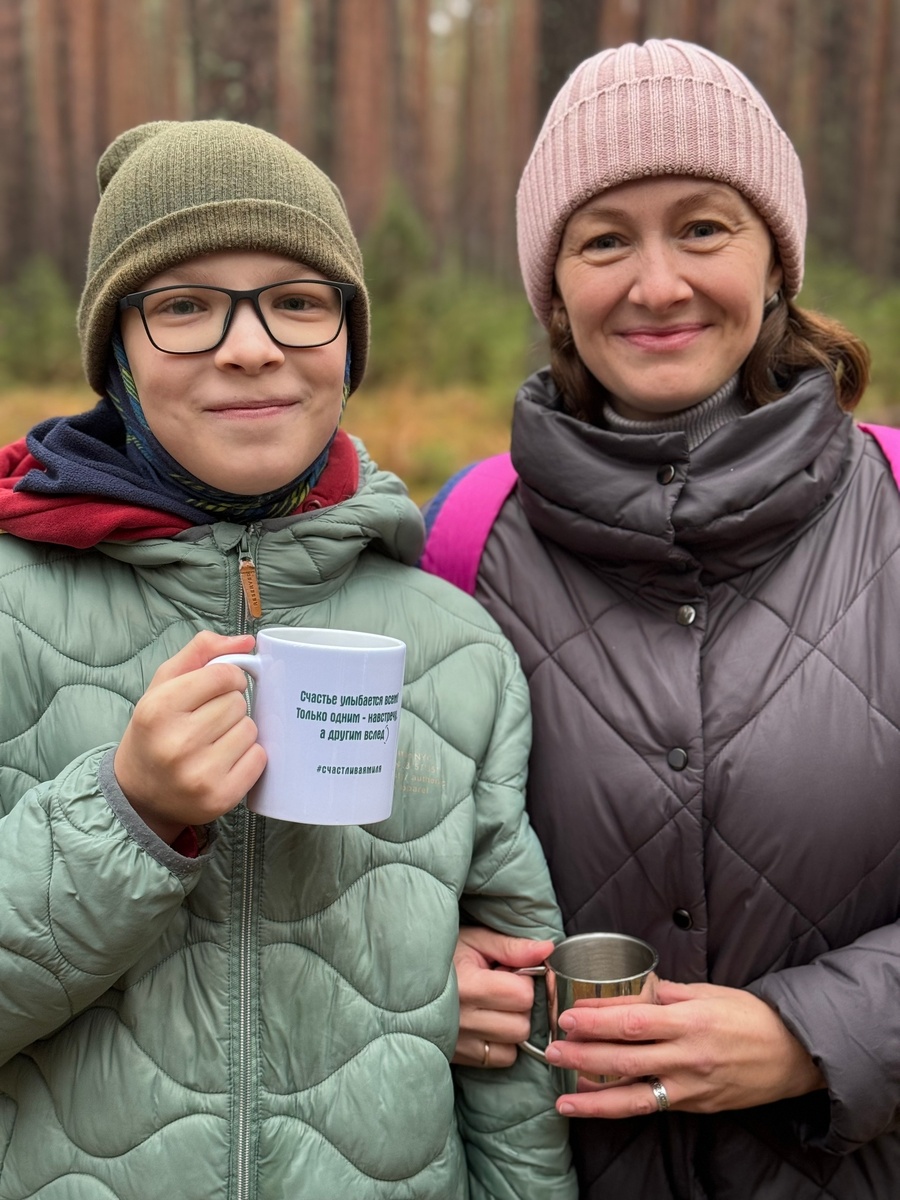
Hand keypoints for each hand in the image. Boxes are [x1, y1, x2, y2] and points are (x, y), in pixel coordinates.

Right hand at [114, 631, 265, 843]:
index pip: (223, 675)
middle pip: (238, 703)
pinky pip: (259, 759)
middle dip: (230, 707)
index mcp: (158, 709)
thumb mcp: (163, 686)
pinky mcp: (219, 798)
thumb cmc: (155, 732)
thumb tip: (246, 640)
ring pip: (250, 730)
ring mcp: (199, 774)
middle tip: (210, 721)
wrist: (139, 795)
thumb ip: (201, 653)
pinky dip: (249, 757)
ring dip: (240, 731)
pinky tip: (226, 762)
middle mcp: (177, 742)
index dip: (229, 677)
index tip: (221, 687)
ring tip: (215, 742)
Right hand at [452, 926, 555, 1067]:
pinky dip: (501, 1045)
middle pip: (521, 1026)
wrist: (404, 978)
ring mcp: (458, 1043)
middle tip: (504, 989)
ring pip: (513, 1048)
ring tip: (495, 1006)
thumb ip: (512, 947)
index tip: (511, 971)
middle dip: (521, 1006)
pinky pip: (498, 1060)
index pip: (522, 995)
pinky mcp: (457, 1057)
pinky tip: (488, 1024)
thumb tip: (547, 950)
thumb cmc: (443, 954)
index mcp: (467, 985)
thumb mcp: (475, 940)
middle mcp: (462, 1020)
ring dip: (512, 1027)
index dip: (525, 980)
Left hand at [546, 979, 825, 1117]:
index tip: (569, 1015)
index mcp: (689, 1021)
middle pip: (625, 1059)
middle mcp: (687, 1057)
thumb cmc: (750, 1017)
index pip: (633, 1020)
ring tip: (563, 1097)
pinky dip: (621, 1108)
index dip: (597, 1020)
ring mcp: (691, 1087)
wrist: (794, 1055)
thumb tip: (633, 986)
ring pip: (634, 1096)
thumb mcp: (709, 993)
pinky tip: (596, 1105)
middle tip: (552, 1050)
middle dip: (584, 1055)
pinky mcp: (695, 1106)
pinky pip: (652, 1107)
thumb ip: (668, 992)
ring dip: (594, 1097)